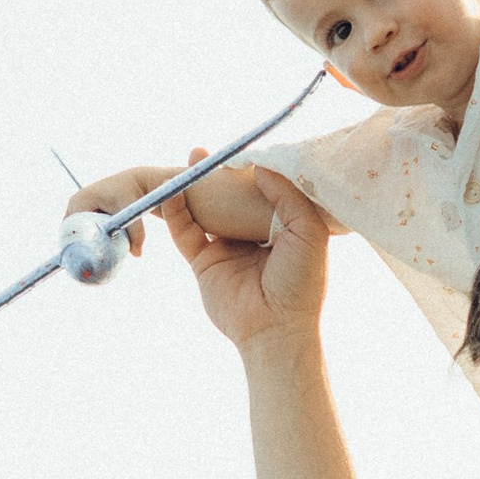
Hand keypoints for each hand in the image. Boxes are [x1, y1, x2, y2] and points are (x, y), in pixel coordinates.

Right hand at [64, 162, 172, 257]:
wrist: (134, 183)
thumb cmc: (134, 197)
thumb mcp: (133, 212)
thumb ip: (136, 233)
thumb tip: (137, 254)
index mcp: (82, 200)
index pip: (71, 227)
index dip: (74, 245)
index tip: (79, 262)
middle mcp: (76, 202)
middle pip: (69, 231)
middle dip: (75, 248)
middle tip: (79, 268)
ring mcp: (77, 207)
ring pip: (73, 231)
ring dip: (78, 245)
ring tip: (80, 264)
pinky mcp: (82, 212)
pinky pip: (78, 229)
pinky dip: (83, 240)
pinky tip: (86, 254)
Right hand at [164, 156, 328, 352]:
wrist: (276, 328)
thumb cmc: (300, 282)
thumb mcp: (308, 231)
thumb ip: (288, 194)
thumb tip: (260, 165)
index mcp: (280, 229)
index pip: (261, 192)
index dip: (250, 170)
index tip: (241, 150)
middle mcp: (251, 237)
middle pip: (229, 199)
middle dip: (217, 175)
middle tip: (206, 152)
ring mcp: (225, 249)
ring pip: (205, 211)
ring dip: (194, 187)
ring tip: (190, 161)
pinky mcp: (203, 263)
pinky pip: (185, 232)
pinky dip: (176, 211)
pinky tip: (171, 191)